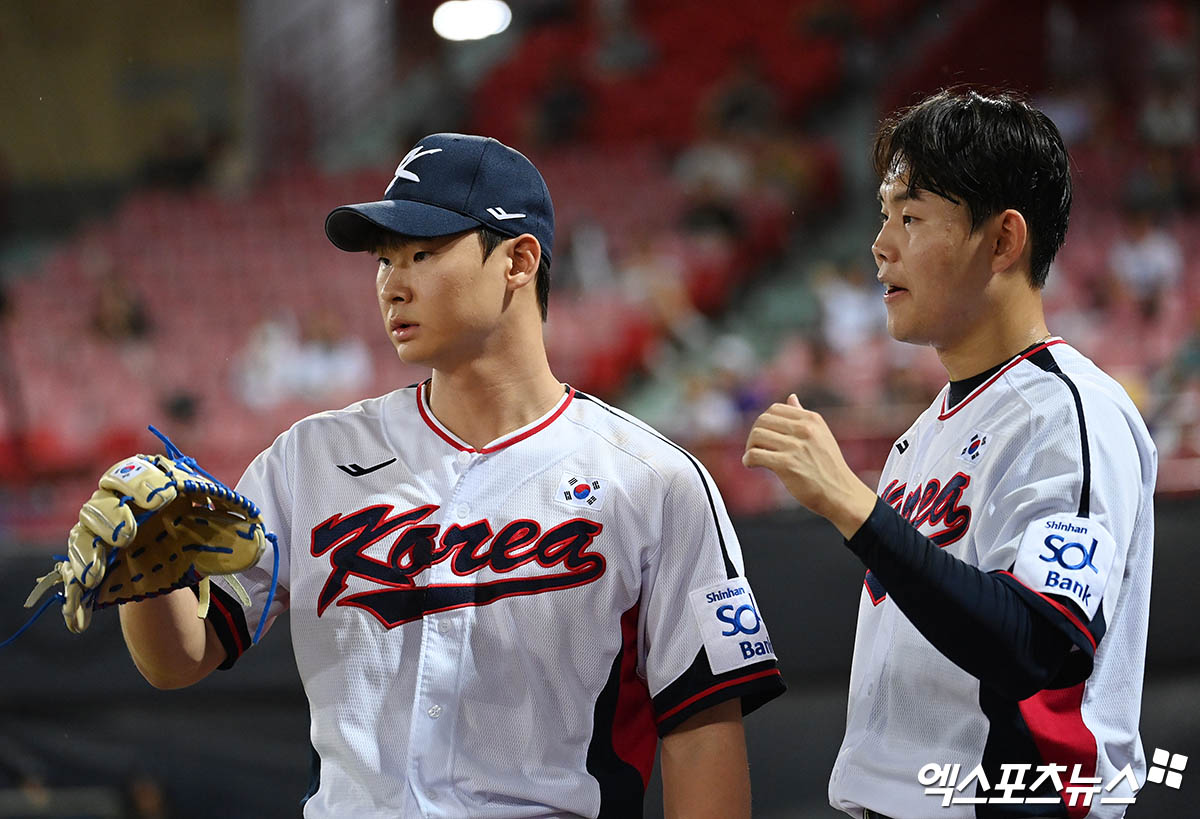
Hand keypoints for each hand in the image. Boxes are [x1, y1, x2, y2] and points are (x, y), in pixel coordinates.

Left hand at [742, 394, 877, 538]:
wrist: (840, 493)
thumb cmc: (829, 467)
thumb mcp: (821, 435)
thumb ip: (803, 416)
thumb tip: (791, 397)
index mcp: (812, 419)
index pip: (775, 409)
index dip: (764, 422)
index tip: (764, 436)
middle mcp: (805, 429)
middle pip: (762, 420)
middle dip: (754, 434)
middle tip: (755, 448)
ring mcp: (796, 446)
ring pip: (756, 435)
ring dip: (749, 447)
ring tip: (753, 458)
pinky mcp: (787, 464)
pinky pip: (755, 455)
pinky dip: (748, 460)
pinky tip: (751, 465)